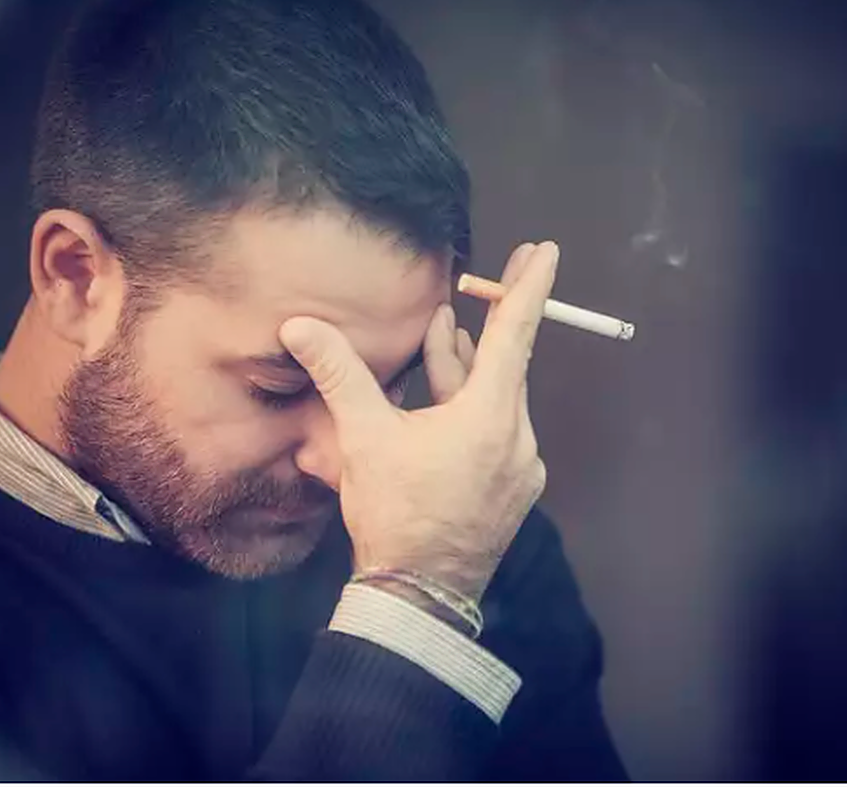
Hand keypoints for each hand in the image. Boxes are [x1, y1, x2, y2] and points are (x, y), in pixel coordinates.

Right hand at [278, 241, 559, 601]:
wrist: (419, 595)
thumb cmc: (395, 514)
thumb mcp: (364, 438)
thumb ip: (339, 374)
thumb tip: (301, 326)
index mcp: (489, 416)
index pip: (515, 333)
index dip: (528, 287)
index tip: (545, 251)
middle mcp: (516, 436)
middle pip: (503, 365)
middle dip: (488, 322)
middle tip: (488, 279)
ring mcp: (518, 465)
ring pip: (493, 400)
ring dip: (468, 368)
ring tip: (450, 330)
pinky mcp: (511, 488)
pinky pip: (494, 431)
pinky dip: (470, 407)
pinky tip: (442, 400)